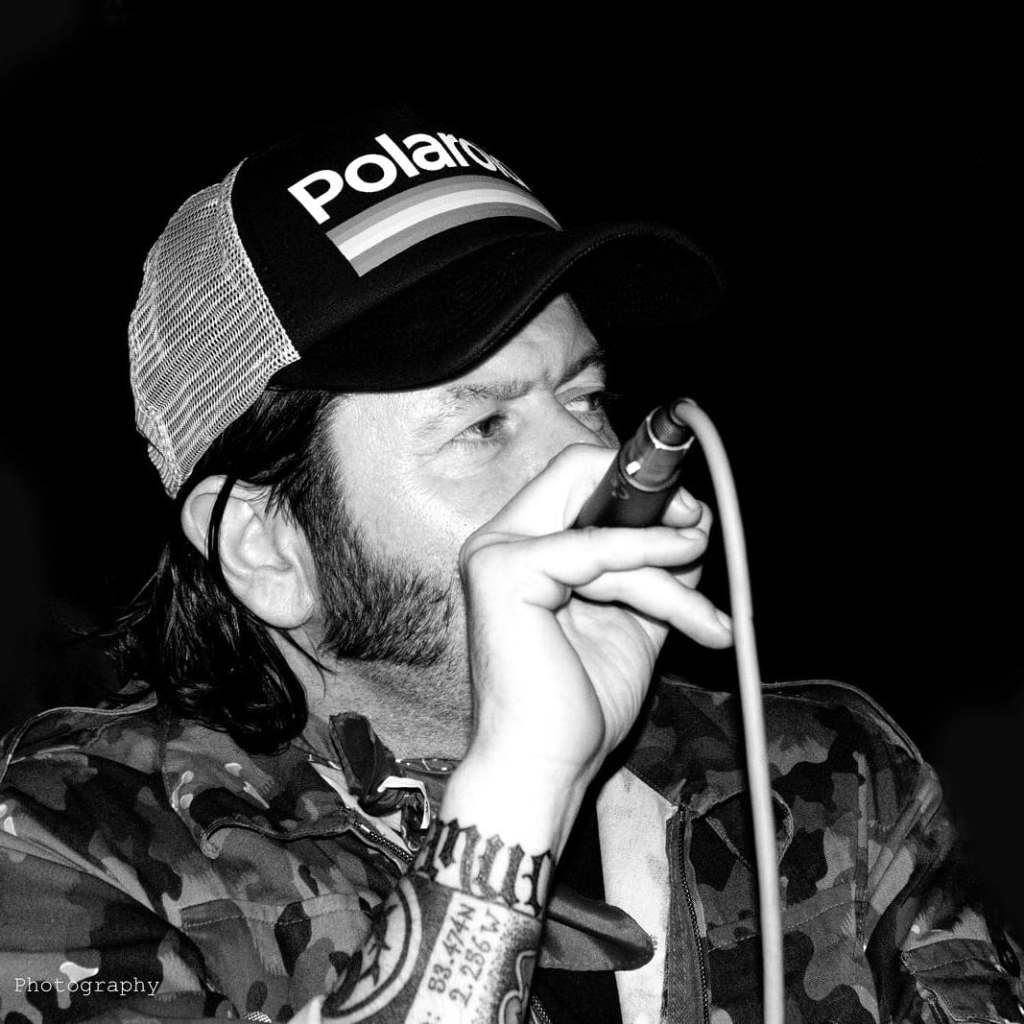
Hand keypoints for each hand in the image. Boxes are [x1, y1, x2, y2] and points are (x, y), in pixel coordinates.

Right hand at [453, 443, 731, 847]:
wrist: (545, 768)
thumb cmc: (579, 704)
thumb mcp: (633, 619)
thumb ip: (654, 569)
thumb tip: (693, 525)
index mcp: (523, 546)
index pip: (578, 477)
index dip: (637, 484)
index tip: (689, 513)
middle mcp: (501, 539)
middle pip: (581, 470)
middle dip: (653, 497)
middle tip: (698, 528)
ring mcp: (497, 552)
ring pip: (606, 523)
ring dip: (668, 569)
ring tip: (705, 619)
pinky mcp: (505, 571)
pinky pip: (595, 551)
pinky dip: (649, 568)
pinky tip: (689, 602)